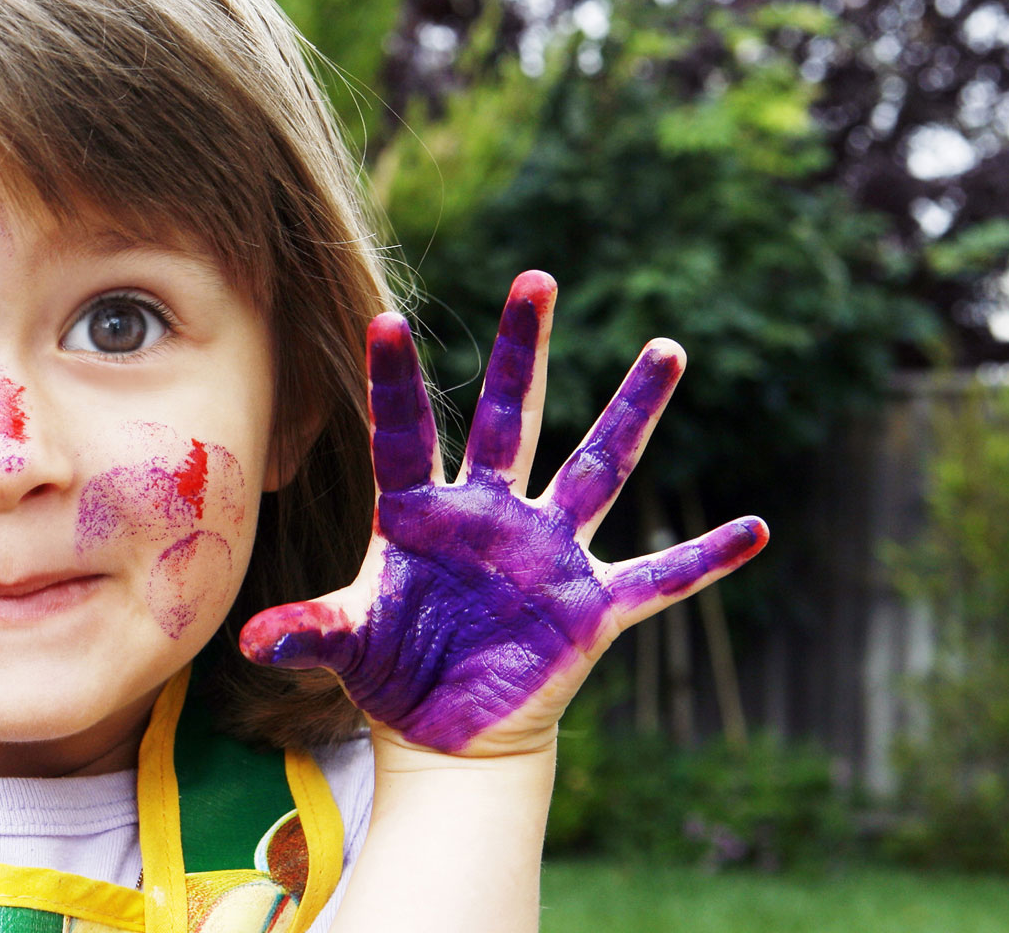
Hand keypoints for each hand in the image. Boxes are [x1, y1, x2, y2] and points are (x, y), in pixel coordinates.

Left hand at [241, 271, 766, 756]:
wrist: (445, 731)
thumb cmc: (391, 672)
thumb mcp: (346, 647)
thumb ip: (307, 632)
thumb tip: (251, 640)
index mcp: (422, 515)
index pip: (404, 433)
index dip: (395, 381)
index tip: (382, 317)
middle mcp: (490, 515)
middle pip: (510, 417)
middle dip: (524, 350)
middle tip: (535, 277)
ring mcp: (546, 554)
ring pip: (596, 469)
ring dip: (631, 412)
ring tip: (666, 348)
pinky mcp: (589, 606)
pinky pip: (658, 578)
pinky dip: (706, 558)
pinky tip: (756, 529)